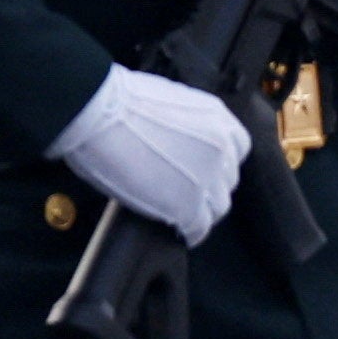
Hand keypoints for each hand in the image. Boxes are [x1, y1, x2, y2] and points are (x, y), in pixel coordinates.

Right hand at [45, 64, 252, 246]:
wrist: (99, 114)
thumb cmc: (118, 104)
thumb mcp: (169, 104)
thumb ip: (185, 126)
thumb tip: (176, 141)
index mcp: (217, 117)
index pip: (238, 147)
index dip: (222, 162)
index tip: (208, 170)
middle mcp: (221, 146)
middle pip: (228, 179)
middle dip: (212, 188)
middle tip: (191, 195)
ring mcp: (207, 176)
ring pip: (219, 206)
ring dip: (204, 212)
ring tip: (187, 218)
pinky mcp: (187, 204)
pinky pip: (198, 228)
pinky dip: (192, 233)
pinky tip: (182, 234)